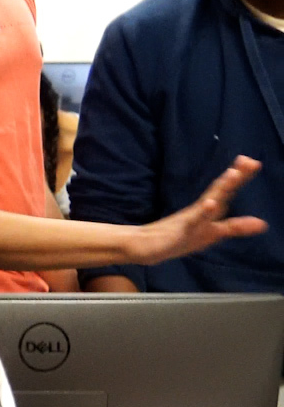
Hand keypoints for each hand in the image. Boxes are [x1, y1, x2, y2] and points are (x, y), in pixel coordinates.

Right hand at [127, 156, 267, 264]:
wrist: (144, 246)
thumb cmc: (178, 238)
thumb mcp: (211, 234)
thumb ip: (234, 227)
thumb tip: (263, 224)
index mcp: (208, 209)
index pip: (226, 190)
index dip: (241, 177)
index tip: (253, 162)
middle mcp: (200, 209)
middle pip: (220, 190)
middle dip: (236, 177)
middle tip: (250, 161)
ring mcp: (190, 218)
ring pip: (209, 200)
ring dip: (221, 187)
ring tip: (234, 174)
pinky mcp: (181, 229)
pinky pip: (193, 220)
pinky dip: (203, 212)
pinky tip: (211, 204)